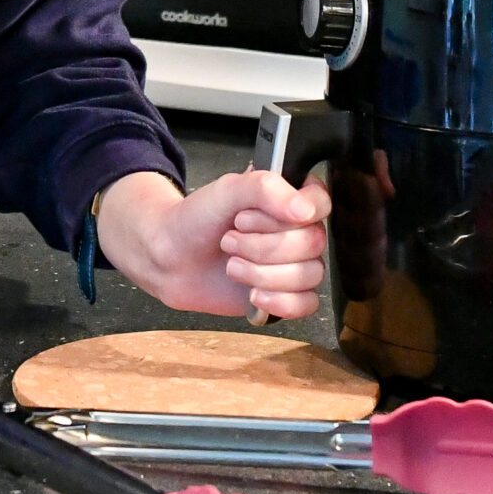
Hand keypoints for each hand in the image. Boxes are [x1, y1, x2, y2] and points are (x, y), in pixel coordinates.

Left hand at [95, 170, 330, 320]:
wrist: (171, 258)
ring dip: (263, 274)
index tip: (247, 218)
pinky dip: (278, 301)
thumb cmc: (197, 218)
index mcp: (289, 197)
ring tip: (232, 266)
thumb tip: (306, 210)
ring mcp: (294, 264)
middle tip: (229, 240)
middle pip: (313, 243)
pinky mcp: (286, 294)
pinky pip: (306, 304)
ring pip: (310, 276)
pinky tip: (253, 295)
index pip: (321, 203)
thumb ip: (265, 188)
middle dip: (263, 247)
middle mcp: (298, 230)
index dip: (286, 217)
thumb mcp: (226, 190)